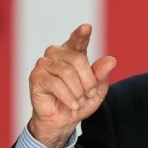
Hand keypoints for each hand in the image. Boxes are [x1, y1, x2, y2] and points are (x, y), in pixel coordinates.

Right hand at [27, 24, 116, 147]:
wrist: (63, 120)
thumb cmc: (80, 101)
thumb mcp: (97, 90)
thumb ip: (102, 74)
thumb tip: (111, 60)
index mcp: (73, 52)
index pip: (78, 40)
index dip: (82, 34)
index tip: (87, 27)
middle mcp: (57, 53)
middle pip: (77, 59)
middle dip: (88, 81)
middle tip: (89, 94)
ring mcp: (44, 63)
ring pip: (67, 72)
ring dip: (78, 91)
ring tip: (79, 101)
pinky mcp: (36, 76)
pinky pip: (55, 83)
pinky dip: (68, 97)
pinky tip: (73, 104)